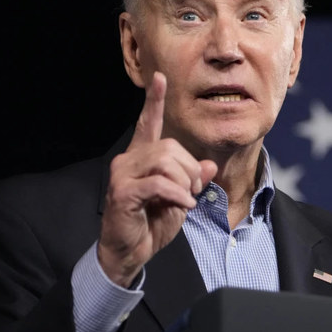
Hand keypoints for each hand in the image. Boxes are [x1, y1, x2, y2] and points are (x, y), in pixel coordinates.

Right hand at [98, 71, 217, 286]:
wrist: (129, 252)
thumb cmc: (152, 223)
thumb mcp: (180, 199)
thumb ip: (193, 181)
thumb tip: (209, 166)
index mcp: (142, 158)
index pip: (148, 123)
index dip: (154, 101)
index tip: (160, 78)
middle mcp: (129, 160)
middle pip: (170, 147)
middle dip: (190, 169)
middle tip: (193, 191)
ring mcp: (123, 174)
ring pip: (165, 161)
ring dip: (184, 182)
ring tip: (185, 199)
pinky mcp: (123, 192)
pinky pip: (159, 183)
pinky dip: (178, 194)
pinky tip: (184, 206)